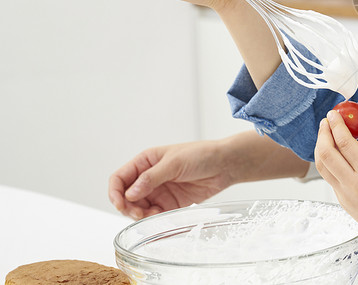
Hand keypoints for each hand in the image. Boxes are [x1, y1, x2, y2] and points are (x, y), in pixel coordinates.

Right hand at [108, 139, 236, 219]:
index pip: (120, 178)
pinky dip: (152, 219)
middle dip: (127, 207)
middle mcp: (149, 177)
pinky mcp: (169, 204)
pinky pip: (154, 215)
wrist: (225, 165)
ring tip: (153, 214)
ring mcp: (159, 191)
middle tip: (138, 213)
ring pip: (138, 208)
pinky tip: (160, 216)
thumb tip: (129, 193)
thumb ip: (151, 178)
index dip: (115, 192)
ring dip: (140, 214)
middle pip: (125, 197)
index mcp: (146, 161)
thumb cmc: (201, 155)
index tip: (120, 203)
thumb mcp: (175, 163)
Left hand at [314, 112, 357, 244]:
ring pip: (322, 167)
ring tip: (326, 135)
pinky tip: (334, 154)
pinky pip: (330, 178)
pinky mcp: (342, 203)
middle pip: (326, 153)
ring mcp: (345, 196)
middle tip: (326, 121)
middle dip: (323, 133)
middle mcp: (353, 184)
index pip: (345, 142)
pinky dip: (328, 163)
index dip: (337, 125)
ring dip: (320, 147)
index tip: (334, 114)